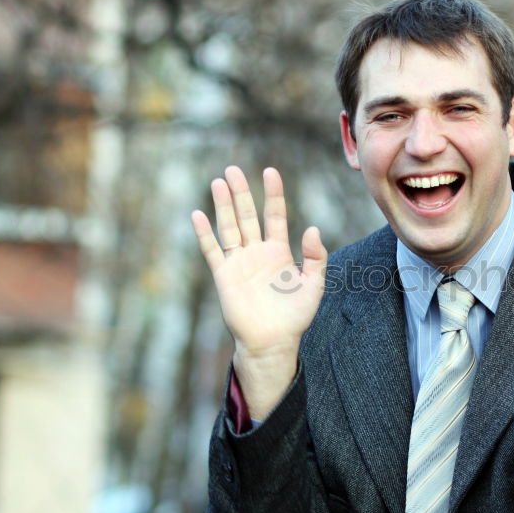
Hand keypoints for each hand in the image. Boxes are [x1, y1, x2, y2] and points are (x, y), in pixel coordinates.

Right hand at [191, 166, 326, 417]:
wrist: (272, 342)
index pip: (274, 215)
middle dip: (242, 193)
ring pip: (230, 227)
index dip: (273, 194)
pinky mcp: (224, 276)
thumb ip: (315, 257)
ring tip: (218, 182)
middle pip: (248, 215)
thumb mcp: (314, 285)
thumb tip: (312, 228)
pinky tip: (198, 214)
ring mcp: (239, 262)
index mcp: (279, 251)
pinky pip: (213, 250)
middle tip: (233, 170)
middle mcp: (257, 252)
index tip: (270, 171)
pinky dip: (205, 233)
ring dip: (223, 206)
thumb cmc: (295, 317)